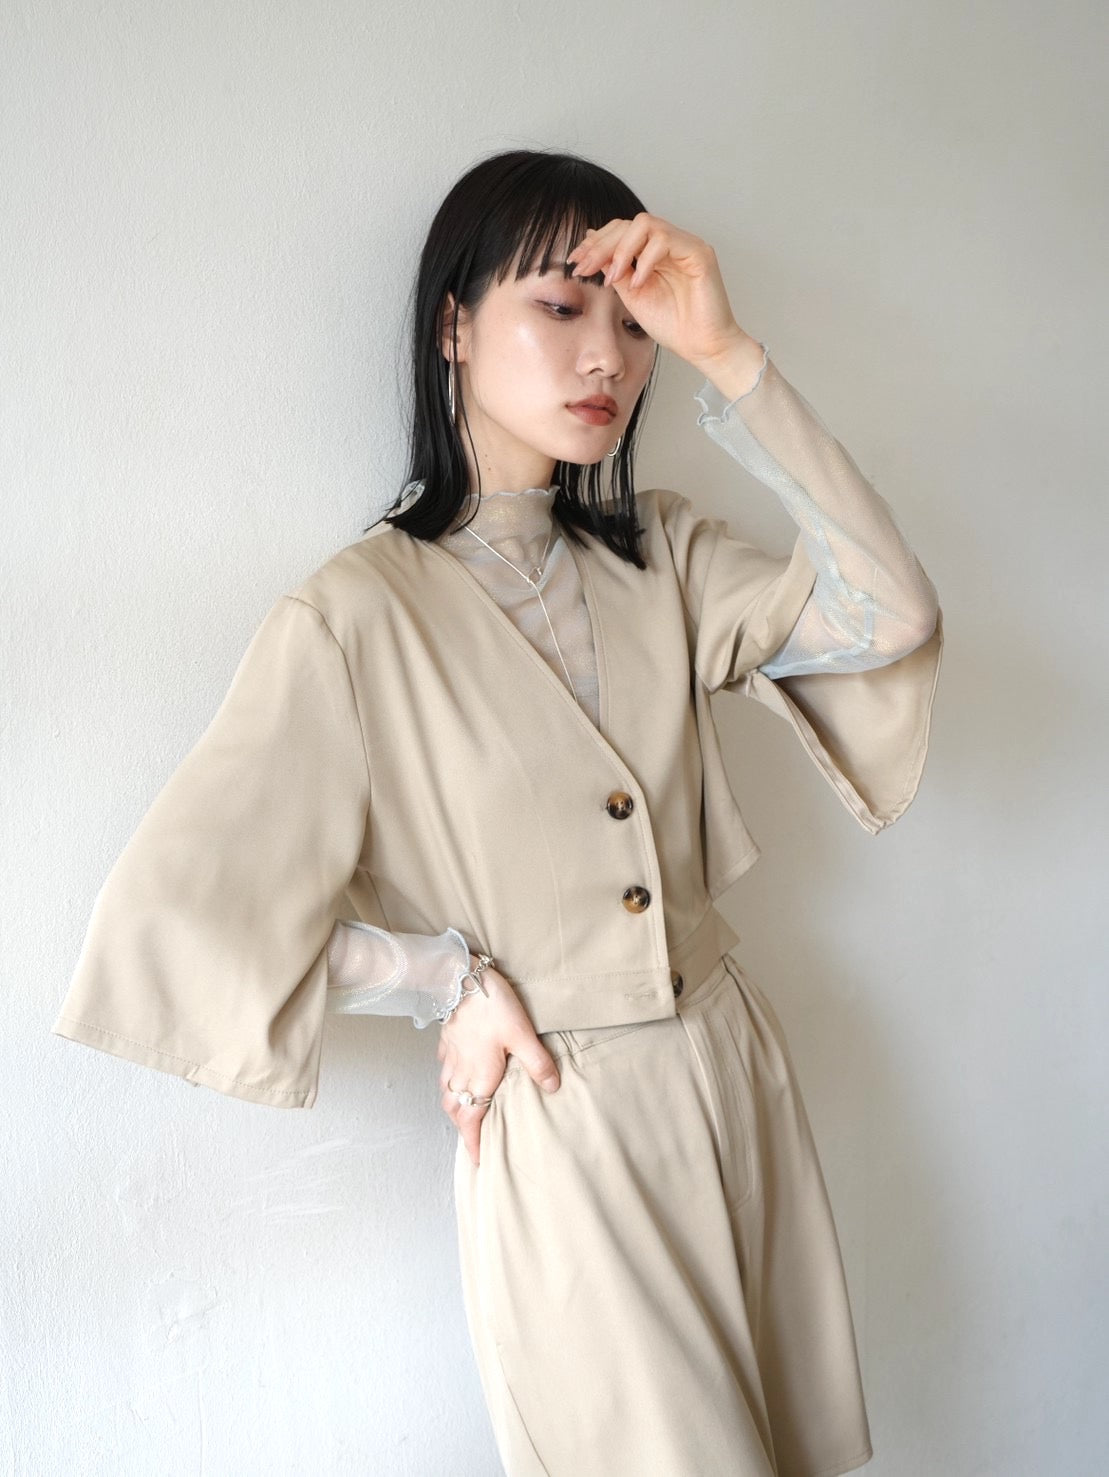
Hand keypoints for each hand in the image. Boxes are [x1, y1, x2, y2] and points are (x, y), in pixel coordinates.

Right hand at [437, 955, 560, 1166]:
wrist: (460, 977)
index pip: (472, 1120)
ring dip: (455, 1107)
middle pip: (456, 1110)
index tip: (478, 1161)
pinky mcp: (447, 1041)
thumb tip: (553, 1088)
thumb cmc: (492, 1005)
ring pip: (447, 1091)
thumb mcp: (523, 1034)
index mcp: (479, 1076)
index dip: (474, 1143)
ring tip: (465, 1113)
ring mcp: (451, 1057)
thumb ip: (537, 1063)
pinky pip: (445, 1070)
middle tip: (473, 1141)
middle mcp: (461, 1072)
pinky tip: (458, 1074)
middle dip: (463, 1129)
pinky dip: (449, 1081)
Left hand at [565, 213, 750, 370]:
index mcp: (653, 251)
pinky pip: (666, 240)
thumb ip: (615, 269)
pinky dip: (646, 260)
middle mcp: (669, 242)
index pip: (621, 231)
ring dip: (622, 249)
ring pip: (646, 223)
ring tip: (613, 277)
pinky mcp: (699, 252)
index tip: (575, 262)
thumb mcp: (631, 295)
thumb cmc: (673, 325)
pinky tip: (638, 283)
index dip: (596, 242)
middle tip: (585, 268)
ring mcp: (685, 244)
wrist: (701, 347)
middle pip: (629, 223)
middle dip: (602, 245)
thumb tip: (590, 241)